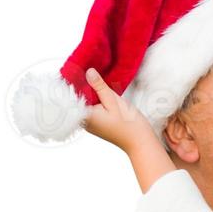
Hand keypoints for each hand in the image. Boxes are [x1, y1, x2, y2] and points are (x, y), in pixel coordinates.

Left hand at [83, 68, 175, 193]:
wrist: (141, 142)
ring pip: (84, 103)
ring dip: (88, 91)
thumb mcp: (114, 101)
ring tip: (91, 76)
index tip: (76, 68)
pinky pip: (91, 108)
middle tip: (84, 68)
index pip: (72, 96)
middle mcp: (84, 121)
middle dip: (80, 85)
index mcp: (85, 116)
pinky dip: (93, 98)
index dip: (72, 81)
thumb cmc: (129, 125)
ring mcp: (90, 124)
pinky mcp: (97, 123)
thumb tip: (88, 72)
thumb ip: (99, 86)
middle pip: (76, 99)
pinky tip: (98, 89)